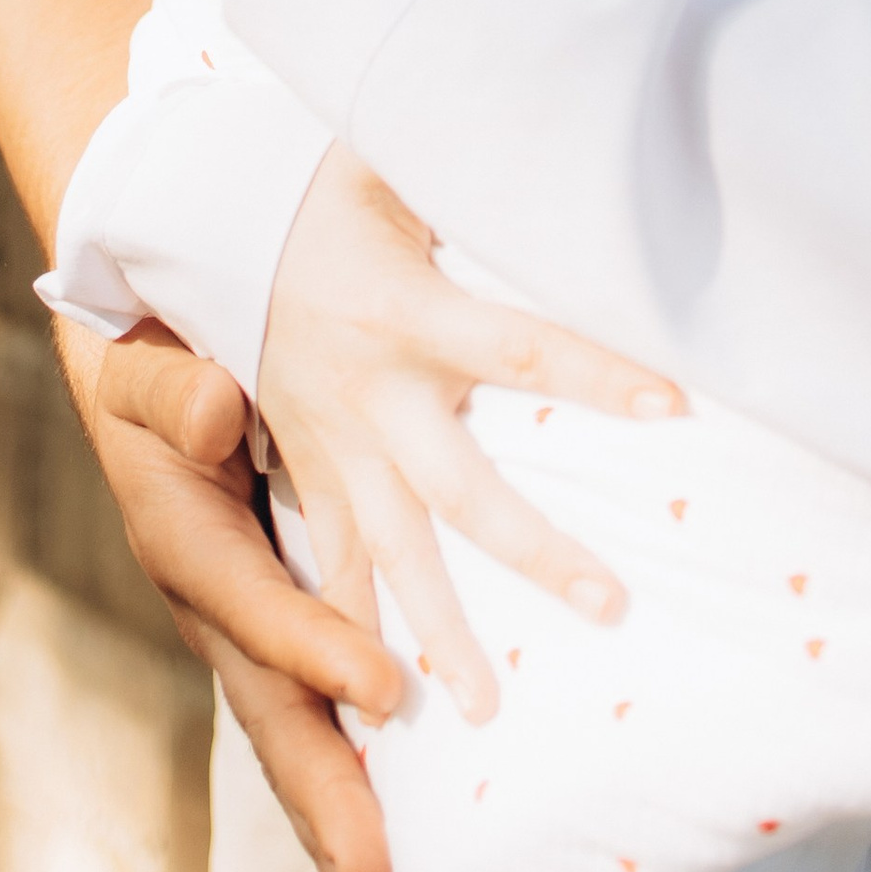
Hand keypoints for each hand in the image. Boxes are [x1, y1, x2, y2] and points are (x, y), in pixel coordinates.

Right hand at [62, 315, 402, 871]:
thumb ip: (172, 389)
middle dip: (323, 811)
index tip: (385, 690)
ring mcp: (243, 636)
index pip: (256, 611)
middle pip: (271, 722)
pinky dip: (346, 788)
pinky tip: (394, 853)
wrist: (137, 370)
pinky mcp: (272, 638)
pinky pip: (310, 722)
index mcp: (186, 546)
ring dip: (337, 827)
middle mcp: (213, 612)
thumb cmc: (149, 361)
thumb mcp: (144, 364)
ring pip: (292, 742)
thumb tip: (214, 408)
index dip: (314, 652)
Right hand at [256, 146, 684, 726]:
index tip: (674, 401)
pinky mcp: (307, 478)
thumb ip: (443, 156)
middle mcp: (367, 397)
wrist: (196, 235)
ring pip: (390, 556)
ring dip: (437, 634)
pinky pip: (332, 569)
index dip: (593, 369)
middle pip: (459, 490)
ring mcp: (332, 450)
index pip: (517, 345)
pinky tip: (381, 715)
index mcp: (400, 311)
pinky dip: (351, 638)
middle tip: (612, 606)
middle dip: (533, 551)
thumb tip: (480, 179)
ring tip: (480, 712)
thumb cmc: (308, 193)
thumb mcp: (371, 163)